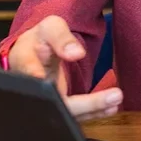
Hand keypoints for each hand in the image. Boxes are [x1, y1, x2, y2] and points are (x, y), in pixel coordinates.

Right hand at [5, 15, 122, 121]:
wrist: (36, 51)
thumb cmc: (42, 38)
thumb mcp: (51, 28)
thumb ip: (62, 38)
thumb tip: (76, 53)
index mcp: (24, 62)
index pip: (30, 72)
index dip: (39, 78)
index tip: (50, 79)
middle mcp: (32, 86)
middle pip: (54, 101)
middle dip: (83, 103)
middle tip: (114, 95)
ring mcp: (45, 99)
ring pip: (66, 111)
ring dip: (92, 109)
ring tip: (115, 101)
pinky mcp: (58, 105)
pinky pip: (75, 113)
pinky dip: (94, 112)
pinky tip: (111, 107)